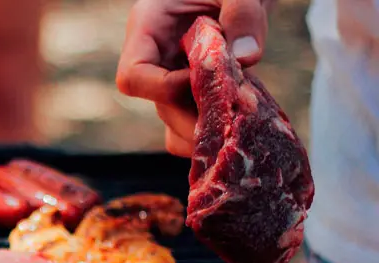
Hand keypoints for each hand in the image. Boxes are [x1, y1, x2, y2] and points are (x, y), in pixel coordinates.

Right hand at [116, 0, 270, 156]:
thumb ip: (244, 12)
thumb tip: (246, 57)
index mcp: (149, 27)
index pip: (133, 76)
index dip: (165, 88)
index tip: (204, 79)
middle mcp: (157, 59)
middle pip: (161, 107)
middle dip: (196, 117)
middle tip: (236, 117)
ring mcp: (174, 80)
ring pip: (176, 124)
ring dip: (207, 131)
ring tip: (242, 122)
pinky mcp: (194, 94)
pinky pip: (192, 128)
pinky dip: (215, 134)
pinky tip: (242, 123)